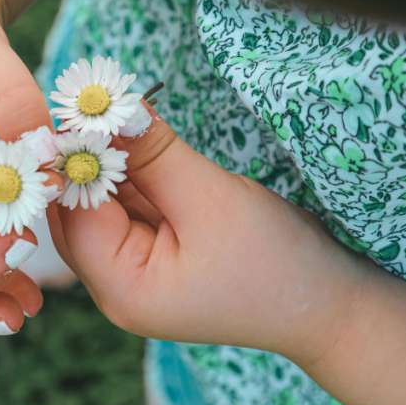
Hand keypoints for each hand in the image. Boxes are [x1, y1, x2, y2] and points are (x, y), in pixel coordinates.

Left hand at [49, 103, 368, 362]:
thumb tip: (110, 106)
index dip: (74, 157)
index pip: (74, 213)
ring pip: (101, 204)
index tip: (81, 102)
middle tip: (91, 96)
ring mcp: (132, 274)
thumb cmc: (278, 264)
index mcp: (122, 289)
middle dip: (86, 155)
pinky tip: (131, 134)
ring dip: (107, 158)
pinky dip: (129, 173)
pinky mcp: (152, 257)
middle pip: (76, 211)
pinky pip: (127, 207)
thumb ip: (154, 154)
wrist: (331, 308)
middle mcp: (115, 287)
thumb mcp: (212, 199)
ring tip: (108, 105)